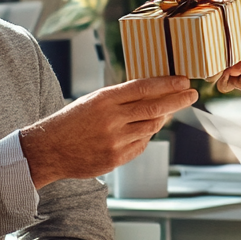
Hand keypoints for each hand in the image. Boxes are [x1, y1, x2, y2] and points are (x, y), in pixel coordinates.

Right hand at [19, 76, 196, 187]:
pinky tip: (143, 130)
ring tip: (167, 111)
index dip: (167, 84)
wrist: (49, 150)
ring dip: (161, 119)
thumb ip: (121, 98)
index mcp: (104, 100)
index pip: (143, 88)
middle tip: (191, 94)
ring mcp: (114, 141)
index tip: (184, 80)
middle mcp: (111, 120)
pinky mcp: (115, 158)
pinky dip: (145, 136)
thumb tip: (153, 93)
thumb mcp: (93, 101)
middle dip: (177, 100)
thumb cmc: (72, 121)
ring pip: (151, 128)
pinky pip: (141, 145)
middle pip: (154, 108)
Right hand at [215, 23, 240, 98]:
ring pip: (225, 81)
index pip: (216, 55)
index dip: (210, 53)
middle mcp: (240, 66)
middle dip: (215, 65)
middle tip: (219, 56)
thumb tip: (220, 25)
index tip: (207, 46)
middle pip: (216, 71)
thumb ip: (239, 30)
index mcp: (238, 52)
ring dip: (231, 69)